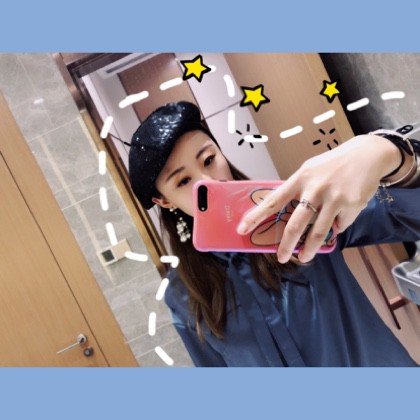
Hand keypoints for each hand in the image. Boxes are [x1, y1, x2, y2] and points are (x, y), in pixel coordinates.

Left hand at [236, 134, 401, 262]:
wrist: (368, 154)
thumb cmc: (333, 164)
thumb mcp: (310, 170)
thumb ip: (298, 190)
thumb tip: (286, 213)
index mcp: (300, 178)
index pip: (273, 200)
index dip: (256, 216)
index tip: (242, 229)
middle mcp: (315, 189)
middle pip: (295, 224)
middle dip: (285, 245)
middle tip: (279, 257)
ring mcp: (334, 198)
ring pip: (318, 233)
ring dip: (309, 249)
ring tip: (303, 257)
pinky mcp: (351, 205)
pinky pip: (340, 225)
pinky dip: (338, 225)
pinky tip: (341, 214)